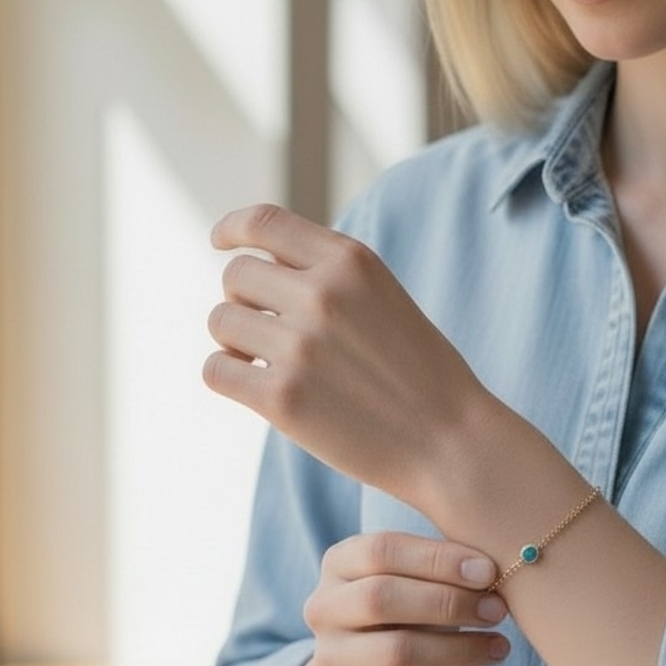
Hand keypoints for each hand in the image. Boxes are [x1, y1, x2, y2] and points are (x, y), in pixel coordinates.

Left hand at [203, 204, 492, 508]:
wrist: (449, 442)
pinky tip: (257, 388)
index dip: (232, 229)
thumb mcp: (384, 299)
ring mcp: (300, 347)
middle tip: (268, 332)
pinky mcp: (282, 399)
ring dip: (235, 341)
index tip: (220, 242)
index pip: (264, 223)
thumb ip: (329, 276)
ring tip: (269, 364)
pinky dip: (228, 376)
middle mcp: (322, 295)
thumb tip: (253, 268)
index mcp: (350, 262)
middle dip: (243, 301)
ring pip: (220, 321)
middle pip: (235, 275)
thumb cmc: (419, 376)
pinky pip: (216, 370)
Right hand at [303, 532, 510, 665]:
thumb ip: (443, 568)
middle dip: (448, 603)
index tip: (488, 571)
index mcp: (338, 564)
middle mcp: (322, 609)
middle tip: (497, 610)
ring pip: (396, 652)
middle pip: (380, 598)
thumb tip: (489, 573)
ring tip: (499, 646)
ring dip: (458, 649)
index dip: (438, 559)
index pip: (381, 551)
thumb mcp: (416, 580)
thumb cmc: (406, 612)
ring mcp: (328, 661)